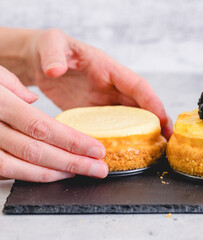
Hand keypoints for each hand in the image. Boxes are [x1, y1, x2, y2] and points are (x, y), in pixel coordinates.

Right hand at [0, 66, 108, 181]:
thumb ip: (13, 87)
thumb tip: (33, 102)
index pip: (42, 127)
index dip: (73, 141)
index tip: (97, 149)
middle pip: (37, 150)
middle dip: (73, 163)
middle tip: (99, 169)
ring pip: (21, 166)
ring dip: (55, 173)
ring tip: (81, 173)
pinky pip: (5, 170)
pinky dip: (32, 175)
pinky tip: (53, 174)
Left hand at [27, 29, 172, 138]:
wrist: (38, 61)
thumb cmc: (49, 48)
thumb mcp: (51, 44)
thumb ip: (54, 55)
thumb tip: (55, 70)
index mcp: (109, 68)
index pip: (138, 86)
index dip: (152, 102)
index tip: (163, 119)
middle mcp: (111, 86)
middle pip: (141, 104)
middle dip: (157, 121)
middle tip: (168, 140)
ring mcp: (103, 100)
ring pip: (129, 117)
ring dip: (143, 131)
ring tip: (155, 149)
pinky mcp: (92, 112)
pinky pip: (110, 126)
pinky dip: (121, 137)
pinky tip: (125, 150)